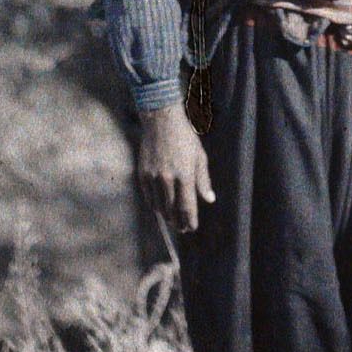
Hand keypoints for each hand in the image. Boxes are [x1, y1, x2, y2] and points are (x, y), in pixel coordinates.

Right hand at [137, 103, 215, 233]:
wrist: (161, 122)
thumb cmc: (185, 138)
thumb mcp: (199, 157)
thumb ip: (203, 181)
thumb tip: (209, 200)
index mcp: (185, 175)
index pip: (187, 206)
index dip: (190, 220)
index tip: (192, 228)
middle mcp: (168, 179)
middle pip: (172, 210)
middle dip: (178, 222)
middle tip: (182, 229)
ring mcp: (153, 177)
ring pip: (159, 206)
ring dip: (166, 216)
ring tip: (173, 221)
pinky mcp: (142, 174)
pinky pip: (148, 197)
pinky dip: (154, 205)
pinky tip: (160, 207)